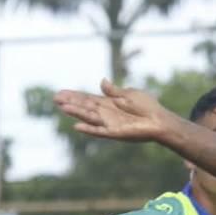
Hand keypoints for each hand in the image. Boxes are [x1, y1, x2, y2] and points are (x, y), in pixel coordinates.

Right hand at [53, 79, 176, 141]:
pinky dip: (89, 129)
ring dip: (76, 113)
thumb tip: (101, 81)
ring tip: (62, 107)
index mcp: (108, 103)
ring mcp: (109, 123)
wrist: (160, 120)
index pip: (87, 98)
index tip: (60, 93)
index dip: (74, 96)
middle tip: (55, 98)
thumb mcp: (130, 94)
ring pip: (89, 117)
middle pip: (84, 107)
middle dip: (70, 102)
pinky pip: (99, 131)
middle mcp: (106, 113)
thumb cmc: (148, 107)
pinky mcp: (115, 133)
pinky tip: (77, 126)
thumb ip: (114, 90)